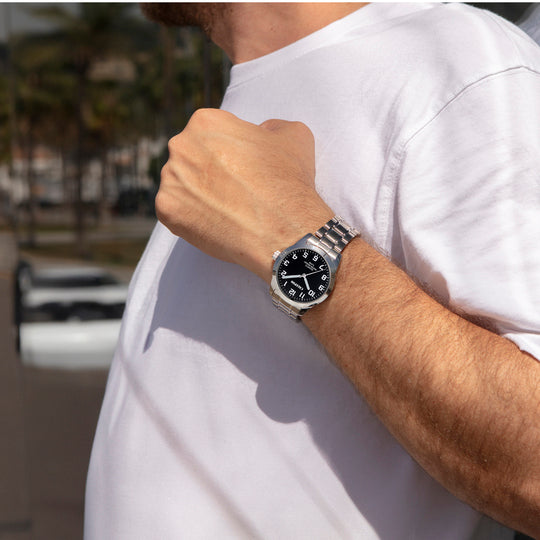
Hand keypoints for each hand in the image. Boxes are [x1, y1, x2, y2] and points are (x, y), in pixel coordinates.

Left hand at [156, 109, 333, 281]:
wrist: (282, 231)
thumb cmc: (289, 184)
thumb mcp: (293, 136)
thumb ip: (270, 126)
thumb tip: (261, 131)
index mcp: (206, 122)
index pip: (210, 134)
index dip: (228, 152)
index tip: (242, 169)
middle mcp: (181, 145)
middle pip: (190, 157)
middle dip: (208, 172)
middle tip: (232, 191)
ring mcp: (170, 179)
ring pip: (180, 185)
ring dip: (197, 194)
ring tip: (225, 210)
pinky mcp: (165, 210)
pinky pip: (174, 212)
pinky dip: (190, 218)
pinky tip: (214, 223)